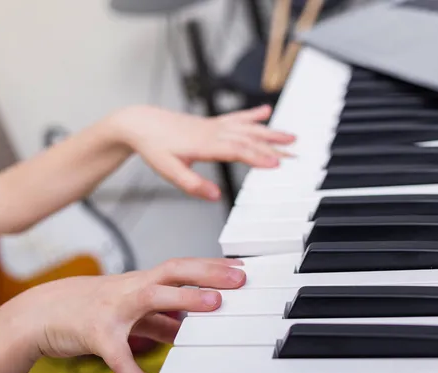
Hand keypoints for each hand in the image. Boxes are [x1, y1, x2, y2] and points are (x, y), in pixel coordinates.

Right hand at [3, 258, 245, 372]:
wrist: (43, 312)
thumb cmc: (93, 308)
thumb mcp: (131, 308)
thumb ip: (161, 317)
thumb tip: (191, 325)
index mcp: (141, 283)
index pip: (182, 267)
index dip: (212, 266)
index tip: (241, 268)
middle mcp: (131, 289)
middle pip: (173, 271)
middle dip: (207, 272)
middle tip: (240, 278)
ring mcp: (114, 309)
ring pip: (150, 298)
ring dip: (183, 300)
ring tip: (213, 306)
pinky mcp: (95, 335)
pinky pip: (118, 357)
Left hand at [111, 104, 294, 199]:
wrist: (141, 123)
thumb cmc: (154, 147)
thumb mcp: (169, 171)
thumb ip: (193, 184)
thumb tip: (215, 196)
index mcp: (206, 145)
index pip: (238, 151)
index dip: (258, 157)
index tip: (277, 164)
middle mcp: (214, 132)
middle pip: (250, 139)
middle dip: (274, 147)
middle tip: (296, 155)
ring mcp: (215, 126)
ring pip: (248, 128)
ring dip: (271, 132)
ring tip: (292, 137)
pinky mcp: (212, 122)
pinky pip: (237, 117)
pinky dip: (253, 115)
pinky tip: (266, 111)